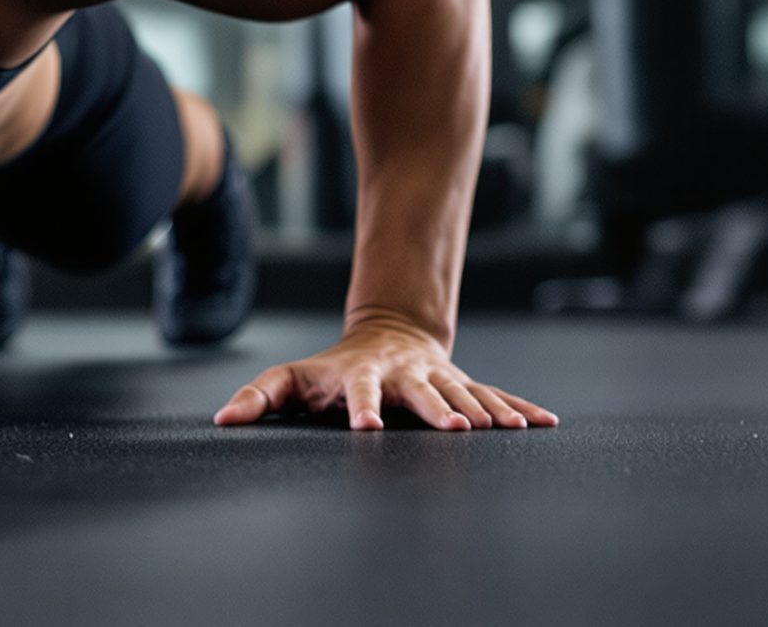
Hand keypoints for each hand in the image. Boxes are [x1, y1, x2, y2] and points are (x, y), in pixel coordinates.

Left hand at [211, 313, 557, 430]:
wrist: (385, 336)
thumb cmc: (330, 370)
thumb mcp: (290, 379)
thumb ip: (257, 398)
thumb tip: (223, 421)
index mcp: (362, 377)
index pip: (359, 393)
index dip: (362, 409)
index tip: (368, 429)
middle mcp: (404, 375)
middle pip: (422, 393)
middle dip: (440, 410)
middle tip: (456, 431)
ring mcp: (437, 377)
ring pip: (465, 393)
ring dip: (487, 411)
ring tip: (511, 429)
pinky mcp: (463, 383)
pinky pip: (495, 395)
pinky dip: (520, 407)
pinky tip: (544, 423)